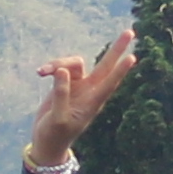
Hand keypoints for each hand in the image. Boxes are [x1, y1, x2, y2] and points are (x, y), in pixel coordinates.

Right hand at [29, 29, 139, 166]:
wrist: (46, 141)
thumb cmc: (55, 134)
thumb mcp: (57, 119)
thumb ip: (61, 95)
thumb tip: (62, 71)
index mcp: (92, 102)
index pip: (109, 83)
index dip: (120, 71)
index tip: (132, 58)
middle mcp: (88, 91)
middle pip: (105, 65)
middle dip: (117, 49)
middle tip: (130, 32)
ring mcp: (77, 86)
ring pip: (74, 63)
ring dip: (58, 63)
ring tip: (41, 72)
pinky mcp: (64, 84)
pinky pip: (60, 67)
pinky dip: (50, 68)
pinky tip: (40, 73)